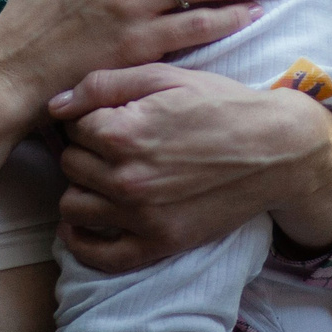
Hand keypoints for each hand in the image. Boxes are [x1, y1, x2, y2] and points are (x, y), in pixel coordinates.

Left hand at [46, 65, 331, 272]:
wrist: (275, 150)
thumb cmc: (220, 105)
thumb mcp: (165, 77)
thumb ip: (104, 86)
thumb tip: (55, 105)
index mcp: (124, 133)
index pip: (73, 127)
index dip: (90, 117)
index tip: (112, 116)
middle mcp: (127, 179)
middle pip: (70, 164)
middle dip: (86, 150)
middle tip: (114, 143)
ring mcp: (141, 217)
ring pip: (72, 205)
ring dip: (83, 188)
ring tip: (107, 174)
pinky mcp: (158, 244)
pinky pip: (97, 255)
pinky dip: (83, 240)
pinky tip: (90, 219)